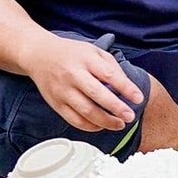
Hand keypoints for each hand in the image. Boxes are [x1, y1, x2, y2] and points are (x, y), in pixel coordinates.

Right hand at [27, 36, 143, 132]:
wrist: (38, 55)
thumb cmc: (71, 53)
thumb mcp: (93, 51)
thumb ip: (111, 66)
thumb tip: (127, 88)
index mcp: (85, 59)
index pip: (109, 74)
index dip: (126, 88)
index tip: (139, 98)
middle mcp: (73, 75)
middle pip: (97, 95)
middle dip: (117, 108)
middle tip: (130, 116)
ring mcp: (63, 91)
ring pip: (86, 111)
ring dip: (105, 121)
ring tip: (119, 124)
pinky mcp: (56, 104)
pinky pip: (74, 120)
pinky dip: (90, 126)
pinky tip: (101, 125)